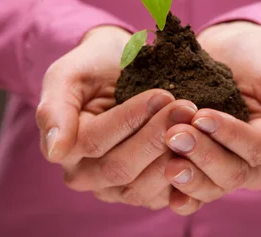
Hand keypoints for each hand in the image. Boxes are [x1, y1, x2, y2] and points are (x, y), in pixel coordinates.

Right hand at [35, 25, 196, 209]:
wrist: (120, 66)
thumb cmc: (92, 66)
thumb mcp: (67, 75)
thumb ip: (55, 109)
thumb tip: (56, 152)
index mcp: (66, 150)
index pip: (97, 142)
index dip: (130, 119)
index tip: (162, 94)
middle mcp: (89, 177)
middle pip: (122, 168)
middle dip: (157, 136)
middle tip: (186, 107)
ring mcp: (119, 189)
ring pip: (146, 187)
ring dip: (176, 154)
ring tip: (196, 122)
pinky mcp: (150, 192)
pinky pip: (169, 195)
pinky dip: (189, 174)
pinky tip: (205, 147)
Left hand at [162, 21, 260, 214]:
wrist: (226, 49)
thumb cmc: (259, 62)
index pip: (255, 151)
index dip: (228, 135)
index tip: (201, 115)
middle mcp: (251, 165)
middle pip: (232, 174)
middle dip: (203, 154)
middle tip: (175, 133)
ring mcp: (222, 169)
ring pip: (211, 187)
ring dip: (189, 174)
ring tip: (167, 156)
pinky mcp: (198, 169)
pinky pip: (192, 194)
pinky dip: (182, 196)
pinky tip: (170, 195)